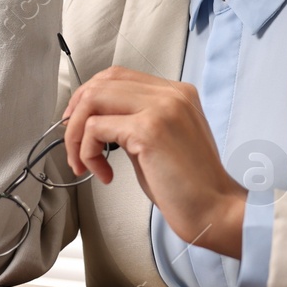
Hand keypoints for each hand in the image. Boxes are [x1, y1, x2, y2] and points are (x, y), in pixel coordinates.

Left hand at [61, 66, 246, 258]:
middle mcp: (171, 93)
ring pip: (94, 99)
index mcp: (177, 93)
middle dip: (76, 112)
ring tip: (82, 162)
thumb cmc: (186, 185)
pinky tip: (104, 174)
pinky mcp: (149, 129)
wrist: (214, 210)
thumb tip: (95, 121)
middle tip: (72, 144)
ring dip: (76, 133)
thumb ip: (135, 121)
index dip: (89, 96)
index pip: (119, 76)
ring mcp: (161, 108)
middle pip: (103, 82)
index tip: (77, 123)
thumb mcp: (160, 141)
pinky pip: (96, 129)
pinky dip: (87, 152)